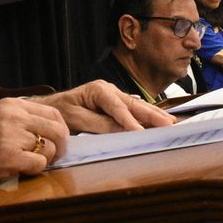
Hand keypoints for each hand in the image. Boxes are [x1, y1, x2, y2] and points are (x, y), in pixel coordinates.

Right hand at [0, 97, 69, 191]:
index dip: (60, 128)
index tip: (57, 140)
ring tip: (30, 162)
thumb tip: (53, 127)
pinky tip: (22, 169)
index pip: (53, 112)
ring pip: (50, 148)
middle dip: (61, 146)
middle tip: (54, 156)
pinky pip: (40, 164)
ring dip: (45, 159)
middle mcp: (13, 117)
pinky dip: (35, 170)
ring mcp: (11, 137)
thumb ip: (21, 118)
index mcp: (12, 105)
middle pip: (57, 129)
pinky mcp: (9, 158)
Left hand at [39, 80, 172, 133]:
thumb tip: (123, 129)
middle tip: (168, 124)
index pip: (117, 107)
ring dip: (154, 114)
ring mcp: (114, 96)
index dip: (130, 120)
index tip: (140, 132)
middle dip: (152, 114)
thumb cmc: (61, 112)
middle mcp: (109, 90)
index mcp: (98, 90)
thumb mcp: (77, 120)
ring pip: (137, 106)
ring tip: (170, 122)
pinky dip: (146, 116)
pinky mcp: (115, 105)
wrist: (52, 108)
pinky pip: (133, 111)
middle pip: (133, 104)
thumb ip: (100, 124)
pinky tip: (159, 121)